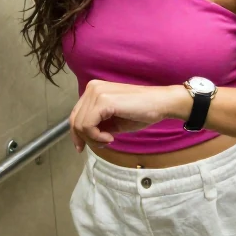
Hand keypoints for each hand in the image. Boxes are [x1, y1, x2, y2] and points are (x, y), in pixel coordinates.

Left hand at [68, 81, 190, 151]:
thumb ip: (97, 125)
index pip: (75, 115)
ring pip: (80, 125)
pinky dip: (97, 137)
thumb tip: (82, 139)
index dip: (76, 134)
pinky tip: (111, 137)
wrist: (160, 104)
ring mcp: (96, 93)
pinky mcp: (102, 101)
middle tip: (103, 145)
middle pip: (75, 121)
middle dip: (85, 139)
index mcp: (93, 90)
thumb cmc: (141, 112)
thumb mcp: (113, 121)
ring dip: (94, 139)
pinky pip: (88, 126)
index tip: (82, 147)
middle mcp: (92, 88)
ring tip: (110, 140)